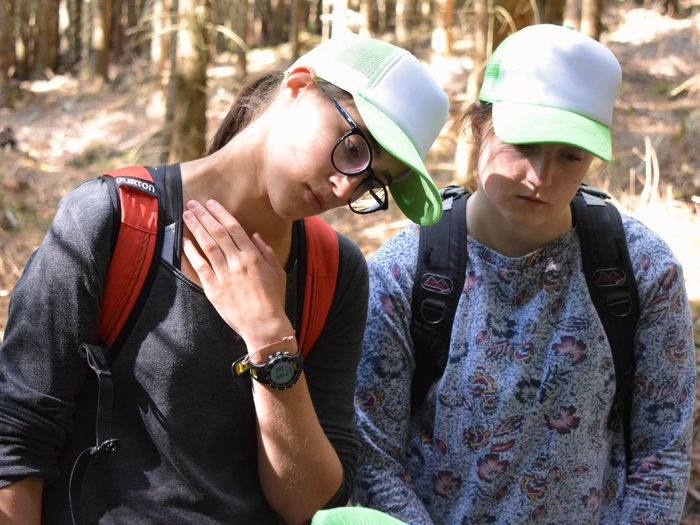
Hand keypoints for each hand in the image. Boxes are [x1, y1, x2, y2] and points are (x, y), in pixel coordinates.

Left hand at [181, 199, 293, 349]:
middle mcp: (237, 262)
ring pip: (207, 246)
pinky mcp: (214, 289)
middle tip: (193, 204)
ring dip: (196, 228)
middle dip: (204, 216)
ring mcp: (224, 275)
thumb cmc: (274, 299)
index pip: (234, 228)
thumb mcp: (278, 272)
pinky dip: (191, 253)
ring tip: (187, 215)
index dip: (220, 213)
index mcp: (253, 256)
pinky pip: (200, 267)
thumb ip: (266, 251)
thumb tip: (255, 235)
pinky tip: (184, 241)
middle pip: (218, 233)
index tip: (211, 203)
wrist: (264, 325)